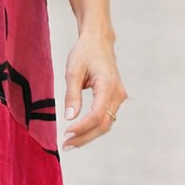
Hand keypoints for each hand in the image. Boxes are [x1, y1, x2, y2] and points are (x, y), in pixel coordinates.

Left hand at [61, 31, 127, 150]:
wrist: (98, 40)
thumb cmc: (85, 52)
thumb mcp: (73, 71)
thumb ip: (71, 95)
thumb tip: (69, 117)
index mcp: (108, 86)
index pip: (97, 115)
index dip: (82, 128)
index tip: (66, 134)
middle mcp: (118, 93)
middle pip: (104, 124)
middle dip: (85, 137)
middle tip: (66, 145)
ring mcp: (119, 96)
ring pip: (106, 123)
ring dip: (89, 134)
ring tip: (70, 142)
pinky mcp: (115, 97)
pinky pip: (106, 117)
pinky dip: (94, 126)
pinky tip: (80, 131)